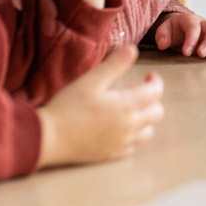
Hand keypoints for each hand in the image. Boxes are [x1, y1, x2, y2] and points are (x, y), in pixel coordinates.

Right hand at [36, 46, 163, 167]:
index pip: (156, 93)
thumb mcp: (92, 80)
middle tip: (139, 90)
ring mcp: (120, 143)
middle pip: (157, 113)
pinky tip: (119, 127)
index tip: (148, 75)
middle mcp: (129, 127)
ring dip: (145, 118)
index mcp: (127, 106)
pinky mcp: (110, 155)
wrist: (48, 138)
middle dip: (153, 99)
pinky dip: (132, 135)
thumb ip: (115, 64)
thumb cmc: (68, 106)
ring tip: (129, 108)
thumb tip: (133, 49)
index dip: (156, 81)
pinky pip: (132, 147)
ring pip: (147, 132)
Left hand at [154, 12, 205, 58]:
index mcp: (189, 20)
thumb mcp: (164, 30)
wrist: (179, 28)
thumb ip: (162, 35)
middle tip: (201, 54)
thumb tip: (163, 43)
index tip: (186, 52)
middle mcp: (203, 24)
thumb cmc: (173, 29)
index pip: (193, 27)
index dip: (191, 40)